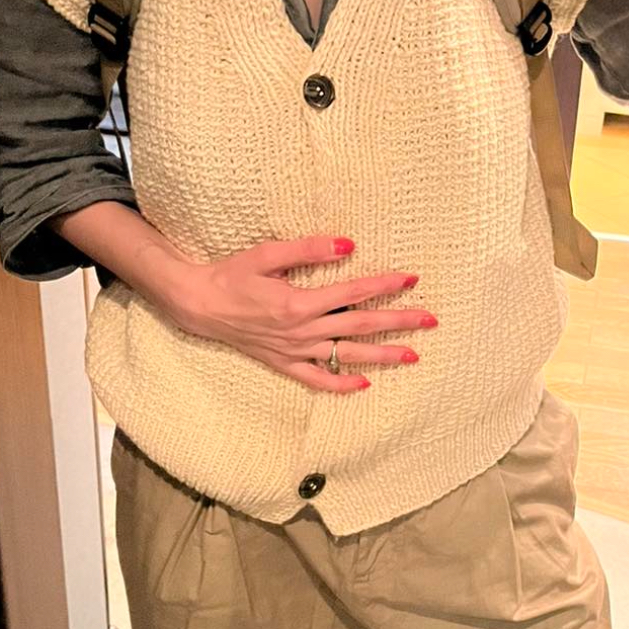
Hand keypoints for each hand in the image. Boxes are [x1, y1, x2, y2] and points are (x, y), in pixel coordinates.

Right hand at [160, 235, 437, 393]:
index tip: (412, 279)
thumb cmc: (232, 274)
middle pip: (359, 327)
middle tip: (430, 320)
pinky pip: (317, 380)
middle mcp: (301, 331)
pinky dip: (341, 384)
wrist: (199, 304)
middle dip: (398, 322)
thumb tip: (347, 244)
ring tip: (412, 355)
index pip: (353, 293)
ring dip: (381, 356)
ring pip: (345, 356)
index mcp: (298, 303)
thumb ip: (307, 249)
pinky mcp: (283, 363)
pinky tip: (364, 384)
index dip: (384, 286)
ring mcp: (293, 351)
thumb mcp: (266, 253)